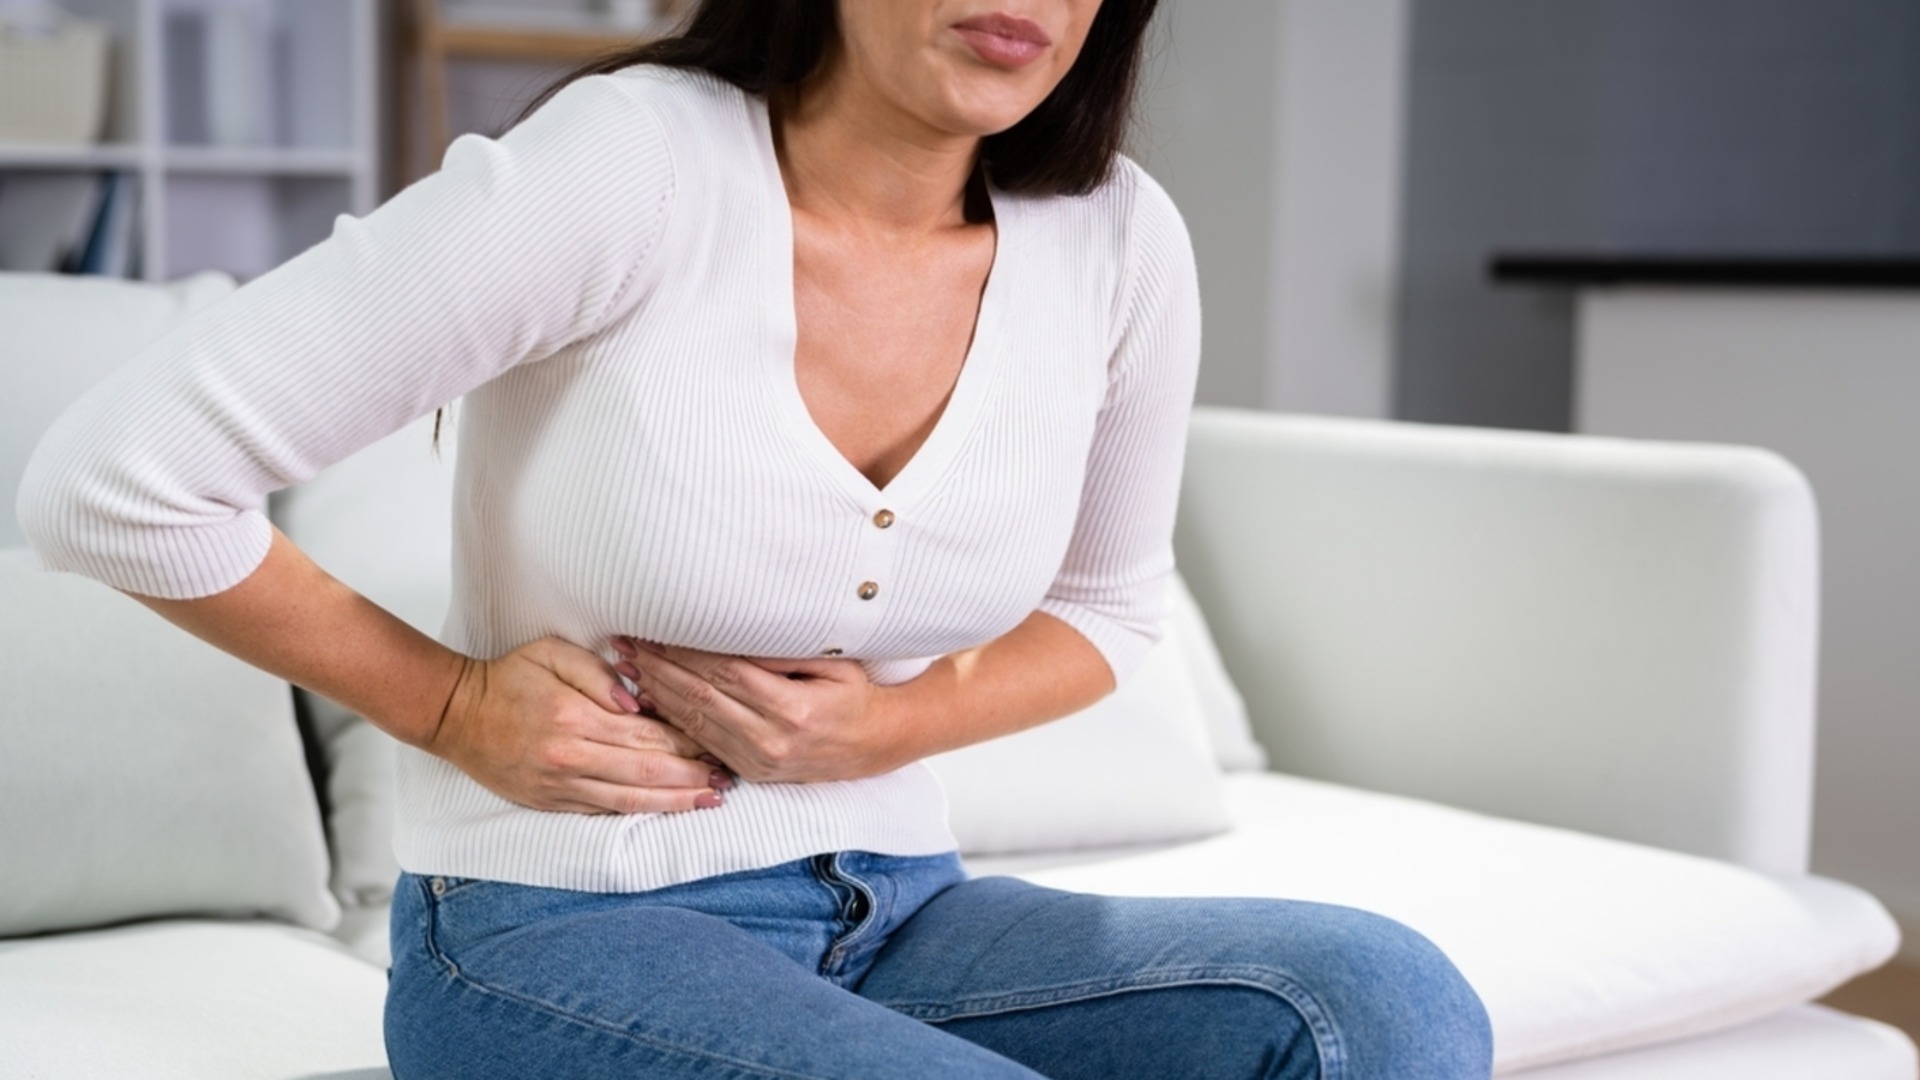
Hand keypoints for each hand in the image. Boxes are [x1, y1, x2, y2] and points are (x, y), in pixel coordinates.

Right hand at [428, 636, 732, 813]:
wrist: (457, 715)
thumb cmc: (509, 678)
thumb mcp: (552, 653)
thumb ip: (599, 673)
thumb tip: (638, 700)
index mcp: (575, 717)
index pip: (646, 735)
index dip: (686, 741)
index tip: (717, 741)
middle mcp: (571, 757)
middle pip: (646, 772)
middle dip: (692, 775)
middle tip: (727, 777)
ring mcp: (561, 785)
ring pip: (630, 800)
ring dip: (675, 802)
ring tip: (710, 800)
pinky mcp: (552, 802)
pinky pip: (605, 811)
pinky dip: (641, 813)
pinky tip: (667, 810)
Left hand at [613, 637, 905, 783]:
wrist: (876, 743)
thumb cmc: (855, 692)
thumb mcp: (833, 662)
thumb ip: (786, 650)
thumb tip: (735, 628)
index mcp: (792, 709)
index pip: (724, 672)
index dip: (685, 650)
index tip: (655, 629)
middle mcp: (771, 740)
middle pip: (701, 697)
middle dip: (659, 668)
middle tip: (626, 643)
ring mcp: (758, 761)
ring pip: (695, 721)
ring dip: (657, 692)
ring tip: (628, 665)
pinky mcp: (750, 772)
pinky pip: (703, 741)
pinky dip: (673, 718)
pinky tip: (651, 698)